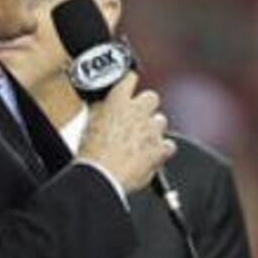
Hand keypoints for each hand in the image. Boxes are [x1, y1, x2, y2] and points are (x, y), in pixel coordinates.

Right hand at [76, 72, 175, 192]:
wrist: (101, 178)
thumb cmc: (91, 157)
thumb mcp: (88, 126)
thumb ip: (100, 111)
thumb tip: (103, 106)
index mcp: (117, 103)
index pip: (129, 78)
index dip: (129, 82)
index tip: (129, 86)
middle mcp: (137, 111)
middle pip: (151, 97)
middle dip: (146, 107)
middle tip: (136, 120)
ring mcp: (151, 129)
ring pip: (160, 121)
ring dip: (153, 130)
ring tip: (138, 143)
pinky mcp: (161, 148)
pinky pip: (168, 145)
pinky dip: (162, 151)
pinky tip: (150, 157)